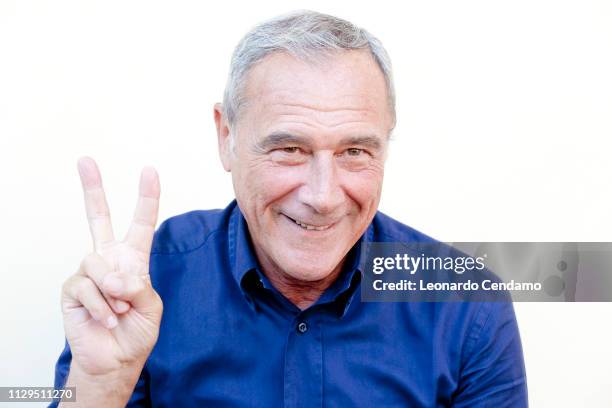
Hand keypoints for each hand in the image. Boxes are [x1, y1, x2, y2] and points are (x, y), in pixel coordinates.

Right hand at [61, 157, 162, 376]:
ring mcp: (89, 273)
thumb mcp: (151, 306)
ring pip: (97, 265)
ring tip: (120, 309)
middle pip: (98, 218)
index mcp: (133, 259)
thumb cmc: (136, 331)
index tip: (149, 171)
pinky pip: (86, 287)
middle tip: (85, 160)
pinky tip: (107, 318)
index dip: (146, 198)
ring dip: (113, 292)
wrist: (115, 360)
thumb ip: (138, 286)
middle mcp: (109, 260)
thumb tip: (113, 276)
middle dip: (92, 188)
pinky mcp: (72, 289)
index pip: (141, 223)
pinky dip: (101, 306)